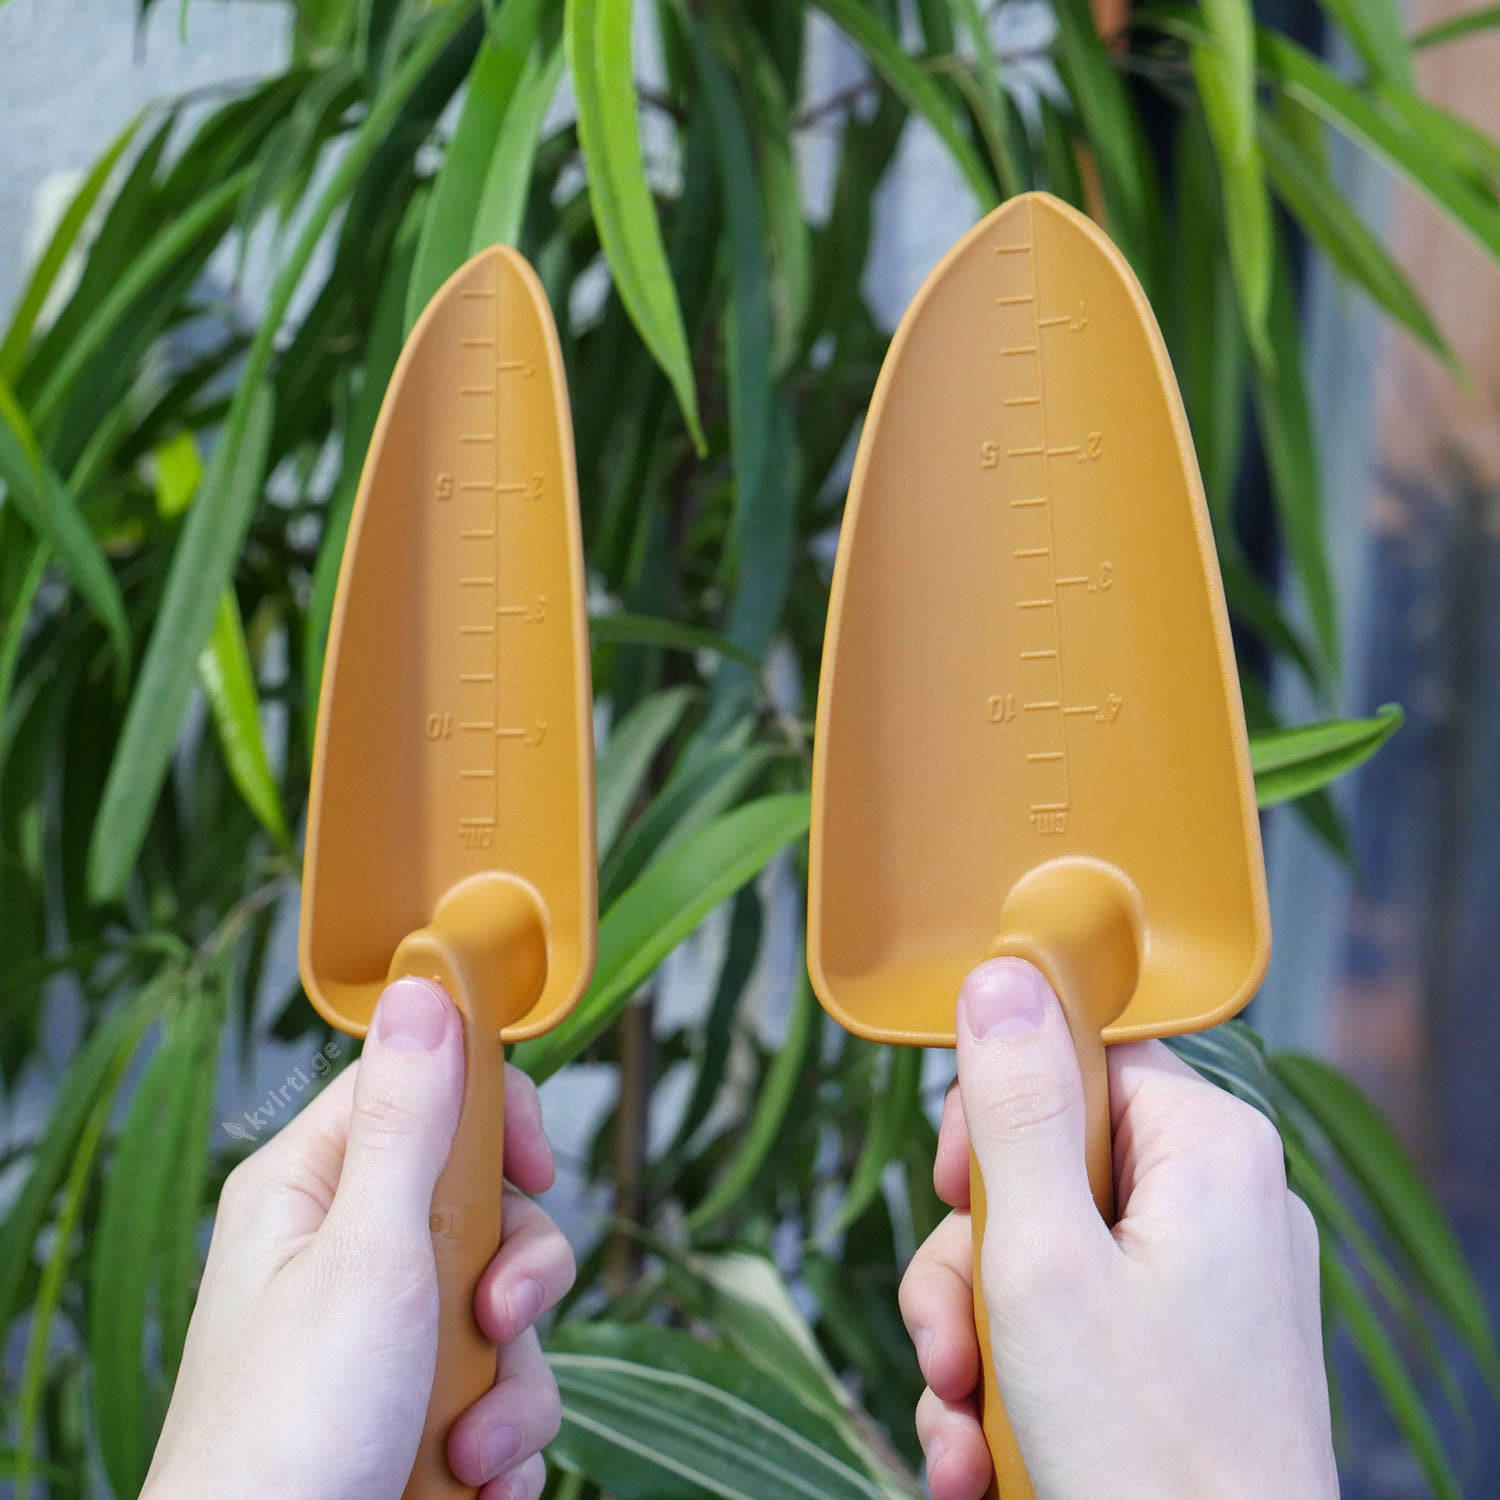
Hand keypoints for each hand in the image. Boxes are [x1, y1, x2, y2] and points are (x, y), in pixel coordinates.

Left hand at [143, 979, 573, 1499]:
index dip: (494, 1118)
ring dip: (512, 1384)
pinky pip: (503, 1389)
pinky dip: (504, 1441)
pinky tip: (472, 1481)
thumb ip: (411, 1119)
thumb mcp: (368, 1253)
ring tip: (468, 1449)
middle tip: (493, 1319)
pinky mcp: (416, 1407)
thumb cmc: (291, 1431)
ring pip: (508, 1305)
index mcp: (315, 1190)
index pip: (423, 1090)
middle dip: (516, 1275)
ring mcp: (385, 1335)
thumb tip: (423, 984)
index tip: (536, 1165)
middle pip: (486, 1203)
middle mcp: (349, 1252)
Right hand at [898, 959, 1337, 1499]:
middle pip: (1043, 1166)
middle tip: (955, 1339)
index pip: (1077, 1054)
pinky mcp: (1182, 1355)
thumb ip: (1015, 1109)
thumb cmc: (1147, 1455)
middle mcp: (1219, 1203)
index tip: (956, 1188)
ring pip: (1041, 1256)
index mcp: (1208, 1149)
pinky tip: (982, 1457)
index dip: (996, 1114)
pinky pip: (1074, 1323)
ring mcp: (1205, 1286)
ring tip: (962, 1424)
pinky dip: (1015, 1384)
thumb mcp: (1042, 1260)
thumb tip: (1000, 975)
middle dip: (969, 1261)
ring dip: (974, 1340)